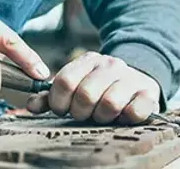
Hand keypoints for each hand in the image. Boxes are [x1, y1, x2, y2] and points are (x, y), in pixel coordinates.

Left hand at [26, 51, 160, 124]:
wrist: (139, 80)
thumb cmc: (102, 88)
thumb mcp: (77, 85)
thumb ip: (52, 96)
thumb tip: (31, 105)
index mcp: (89, 61)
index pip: (65, 81)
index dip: (59, 102)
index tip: (63, 109)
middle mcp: (110, 65)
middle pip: (85, 95)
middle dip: (80, 112)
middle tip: (84, 114)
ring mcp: (131, 78)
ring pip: (109, 104)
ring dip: (102, 117)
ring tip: (103, 115)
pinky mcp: (148, 93)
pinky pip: (135, 111)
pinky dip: (126, 118)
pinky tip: (123, 115)